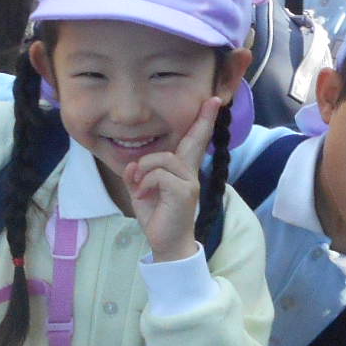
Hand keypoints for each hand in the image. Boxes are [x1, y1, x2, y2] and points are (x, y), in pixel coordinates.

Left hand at [125, 98, 221, 262]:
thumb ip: (137, 175)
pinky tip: (141, 195)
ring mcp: (189, 182)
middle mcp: (190, 173)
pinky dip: (145, 182)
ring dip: (144, 169)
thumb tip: (132, 164)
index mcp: (181, 171)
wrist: (167, 245)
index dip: (202, 122)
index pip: (192, 143)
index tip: (213, 102)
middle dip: (203, 120)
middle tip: (213, 100)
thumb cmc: (157, 217)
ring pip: (163, 158)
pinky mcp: (184, 191)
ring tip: (139, 187)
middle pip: (194, 141)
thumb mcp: (141, 192)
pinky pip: (159, 174)